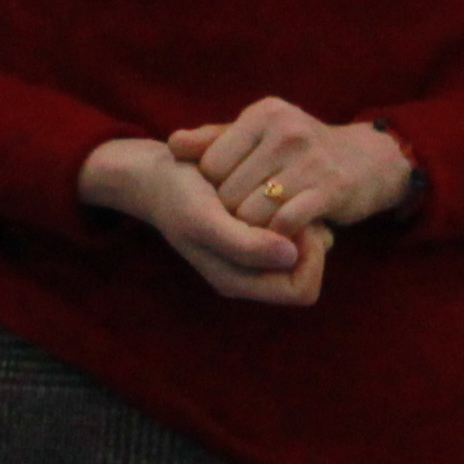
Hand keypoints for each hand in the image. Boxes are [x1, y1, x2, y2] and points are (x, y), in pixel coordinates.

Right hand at [76, 137, 333, 307]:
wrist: (152, 173)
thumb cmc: (176, 194)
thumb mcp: (204, 218)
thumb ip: (245, 245)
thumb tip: (291, 257)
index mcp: (237, 281)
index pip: (302, 290)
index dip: (310, 259)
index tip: (297, 223)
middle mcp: (246, 275)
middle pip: (305, 273)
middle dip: (310, 239)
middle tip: (297, 205)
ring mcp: (249, 255)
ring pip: (302, 252)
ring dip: (301, 222)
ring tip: (284, 194)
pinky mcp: (249, 233)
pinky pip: (289, 233)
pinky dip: (291, 211)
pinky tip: (276, 187)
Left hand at [167, 100, 418, 242]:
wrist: (368, 161)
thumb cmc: (300, 150)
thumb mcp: (260, 135)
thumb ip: (215, 139)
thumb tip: (171, 144)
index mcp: (263, 113)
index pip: (211, 164)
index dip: (214, 189)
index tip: (230, 195)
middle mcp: (285, 130)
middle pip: (229, 192)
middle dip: (233, 212)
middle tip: (247, 217)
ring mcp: (310, 159)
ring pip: (253, 212)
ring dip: (254, 228)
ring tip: (263, 226)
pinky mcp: (330, 188)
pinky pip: (285, 223)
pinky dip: (279, 236)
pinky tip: (285, 233)